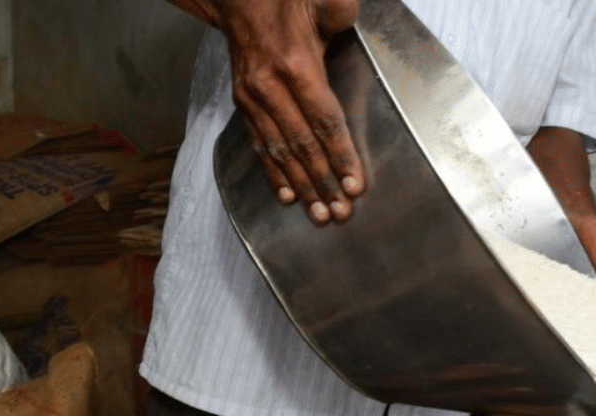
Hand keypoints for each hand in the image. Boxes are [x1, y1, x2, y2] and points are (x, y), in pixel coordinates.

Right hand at [175, 0, 364, 222]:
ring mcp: (253, 99)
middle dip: (323, 182)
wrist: (239, 0)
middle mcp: (271, 88)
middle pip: (302, 144)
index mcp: (294, 65)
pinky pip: (260, 145)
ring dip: (301, 187)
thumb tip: (351, 28)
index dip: (340, 154)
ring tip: (320, 214)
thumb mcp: (321, 2)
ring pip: (280, 151)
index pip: (323, 119)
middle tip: (341, 213)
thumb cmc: (287, 1)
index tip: (355, 184)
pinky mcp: (243, 104)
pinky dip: (274, 174)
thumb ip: (340, 15)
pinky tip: (287, 197)